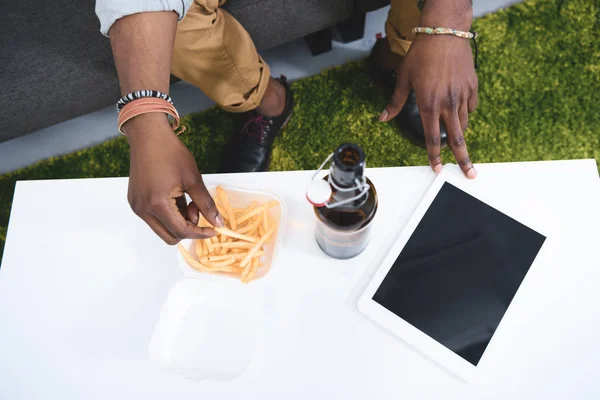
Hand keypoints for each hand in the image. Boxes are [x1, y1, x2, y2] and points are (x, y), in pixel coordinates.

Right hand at [125, 114, 223, 243]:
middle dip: (188, 229)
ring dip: (178, 221)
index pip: (181, 231)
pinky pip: (154, 218)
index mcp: (157, 204)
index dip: (200, 233)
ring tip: (186, 199)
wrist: (148, 135)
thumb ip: (206, 204)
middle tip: (196, 208)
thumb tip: (218, 222)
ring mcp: (137, 206)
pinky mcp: (135, 201)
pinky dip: (169, 214)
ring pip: (162, 229)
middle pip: (169, 236)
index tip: (214, 228)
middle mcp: (143, 209)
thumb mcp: (193, 178)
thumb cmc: (171, 152)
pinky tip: (176, 196)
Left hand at [380, 33, 477, 178]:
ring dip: (461, 134)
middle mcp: (447, 104)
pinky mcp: (472, 86)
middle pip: (457, 138)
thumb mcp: (403, 78)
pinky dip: (466, 112)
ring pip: (464, 123)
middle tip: (470, 174)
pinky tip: (461, 110)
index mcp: (428, 104)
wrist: (444, 33)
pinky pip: (471, 106)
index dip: (434, 156)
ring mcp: (462, 95)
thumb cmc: (421, 54)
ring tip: (460, 142)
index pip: (432, 138)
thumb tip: (383, 118)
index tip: (437, 168)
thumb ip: (395, 102)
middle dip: (464, 159)